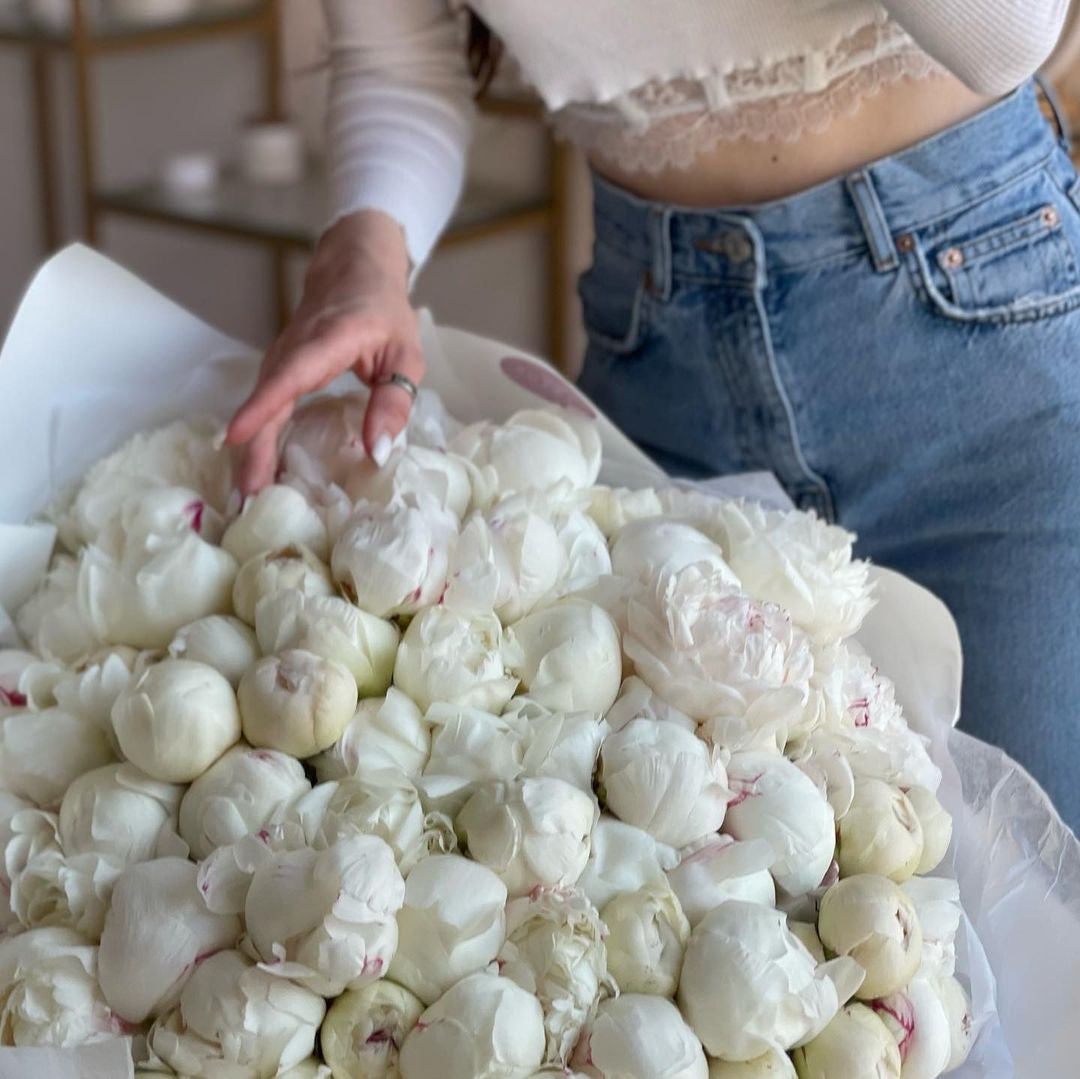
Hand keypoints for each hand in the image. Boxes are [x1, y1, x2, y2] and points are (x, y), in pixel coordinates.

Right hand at [226, 209, 421, 495]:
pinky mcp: (279, 370)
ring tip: (247, 497)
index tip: (235, 437)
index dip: (262, 407)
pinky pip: (265, 407)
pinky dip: (258, 438)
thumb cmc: (384, 312)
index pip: (289, 374)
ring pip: (260, 406)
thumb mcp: (405, 355)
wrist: (354, 268)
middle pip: (266, 400)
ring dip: (251, 450)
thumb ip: (394, 400)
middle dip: (252, 449)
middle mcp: (294, 348)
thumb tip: (378, 452)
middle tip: (246, 499)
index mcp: (328, 340)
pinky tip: (258, 471)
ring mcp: (281, 357)